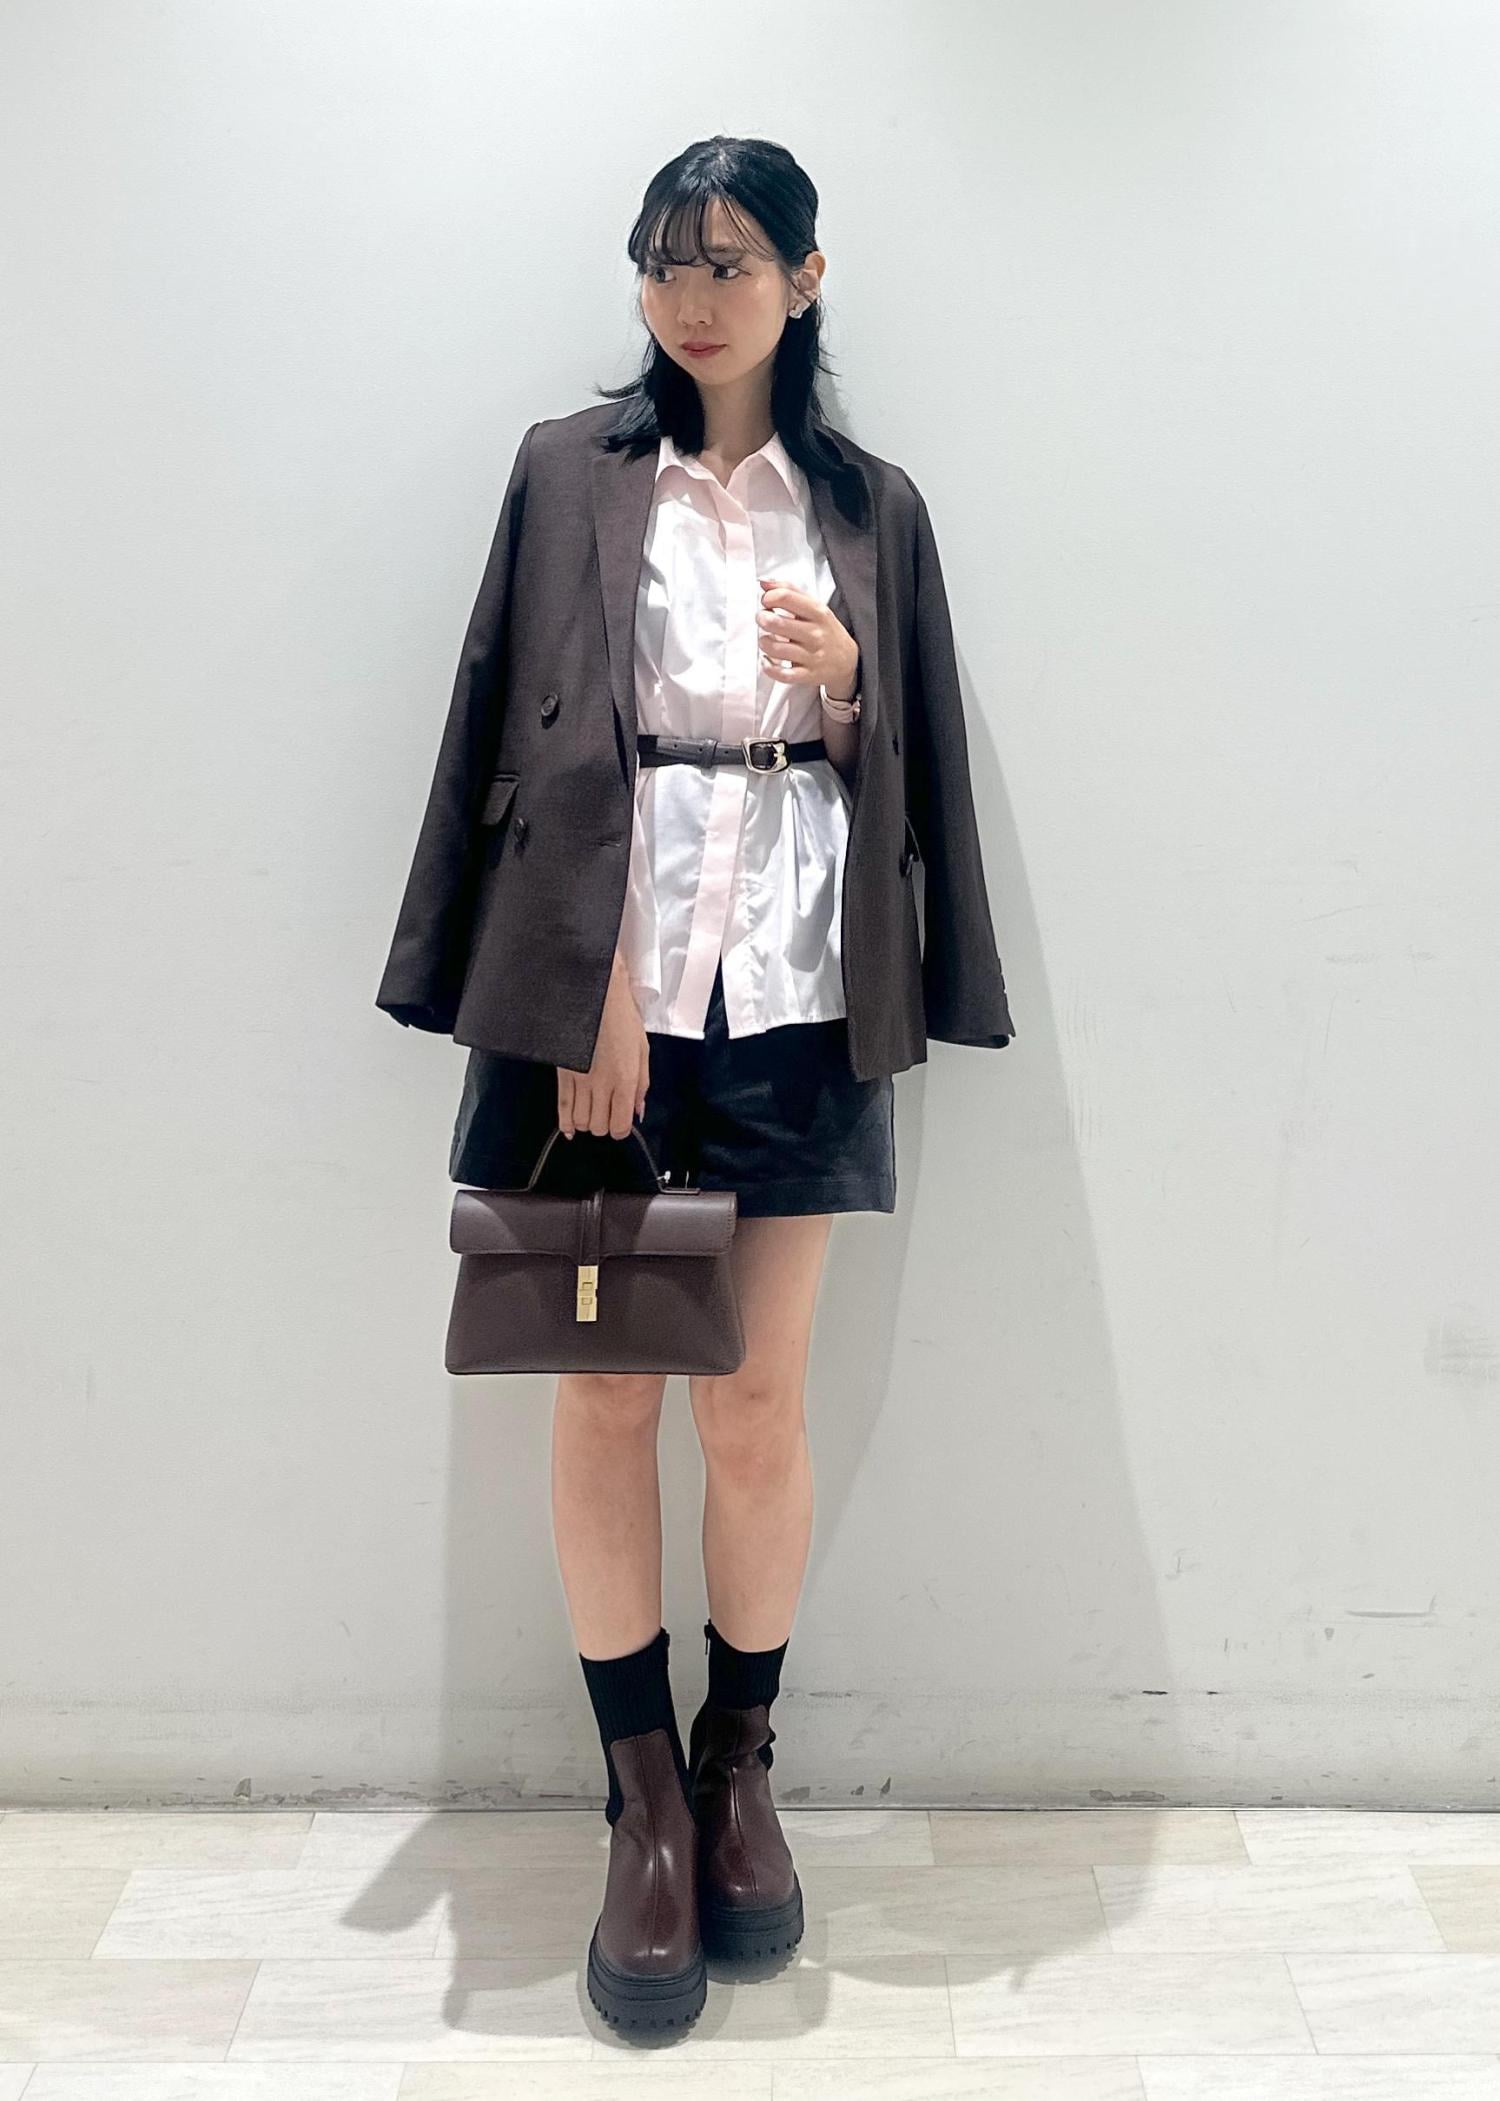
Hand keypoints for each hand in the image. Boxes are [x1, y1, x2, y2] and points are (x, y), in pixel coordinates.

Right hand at [557, 954, 648, 1138]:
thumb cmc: (621, 1018)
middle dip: (604, 1125)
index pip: (620, 1125)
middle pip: (599, 1127)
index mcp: (625, 1079)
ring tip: (592, 1111)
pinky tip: (570, 1129)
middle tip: (607, 1113)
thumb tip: (639, 1111)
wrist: (593, 995)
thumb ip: (642, 1085)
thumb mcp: (642, 1050)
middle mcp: (602, 1084)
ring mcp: (580, 1080)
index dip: (621, 1129)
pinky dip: (565, 1123)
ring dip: (587, 1122)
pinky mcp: (563, 1073)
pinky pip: (562, 1107)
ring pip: (580, 1121)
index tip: (621, 1122)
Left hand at [757, 576, 858, 698]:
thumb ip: (790, 591)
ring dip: (763, 642)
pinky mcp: (807, 675)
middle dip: (762, 618)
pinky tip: (767, 660)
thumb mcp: (814, 606)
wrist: (848, 660)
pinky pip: (781, 674)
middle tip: (762, 619)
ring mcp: (811, 656)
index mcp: (817, 612)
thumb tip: (764, 582)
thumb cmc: (825, 630)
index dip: (768, 598)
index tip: (766, 602)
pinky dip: (768, 667)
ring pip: (775, 649)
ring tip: (765, 639)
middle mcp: (815, 634)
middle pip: (776, 622)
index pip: (785, 597)